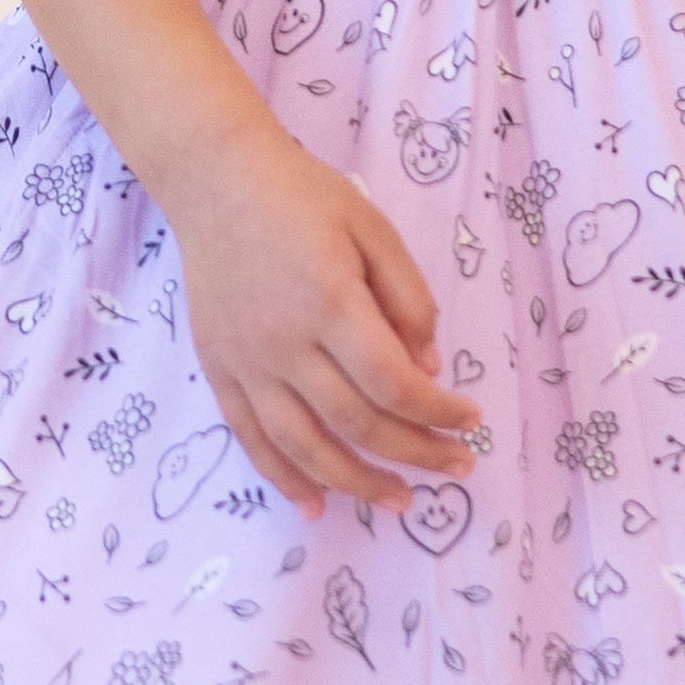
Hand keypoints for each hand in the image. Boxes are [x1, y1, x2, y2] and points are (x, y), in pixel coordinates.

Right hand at [162, 122, 485, 522]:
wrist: (215, 179)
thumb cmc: (303, 197)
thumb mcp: (373, 229)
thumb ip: (407, 300)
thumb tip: (427, 371)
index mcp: (330, 303)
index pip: (394, 384)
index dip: (438, 413)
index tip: (470, 421)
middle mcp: (285, 344)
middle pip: (356, 423)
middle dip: (414, 454)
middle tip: (455, 468)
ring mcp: (247, 363)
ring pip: (304, 446)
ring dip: (356, 483)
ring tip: (399, 504)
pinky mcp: (220, 370)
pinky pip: (252, 439)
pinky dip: (284, 478)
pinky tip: (317, 505)